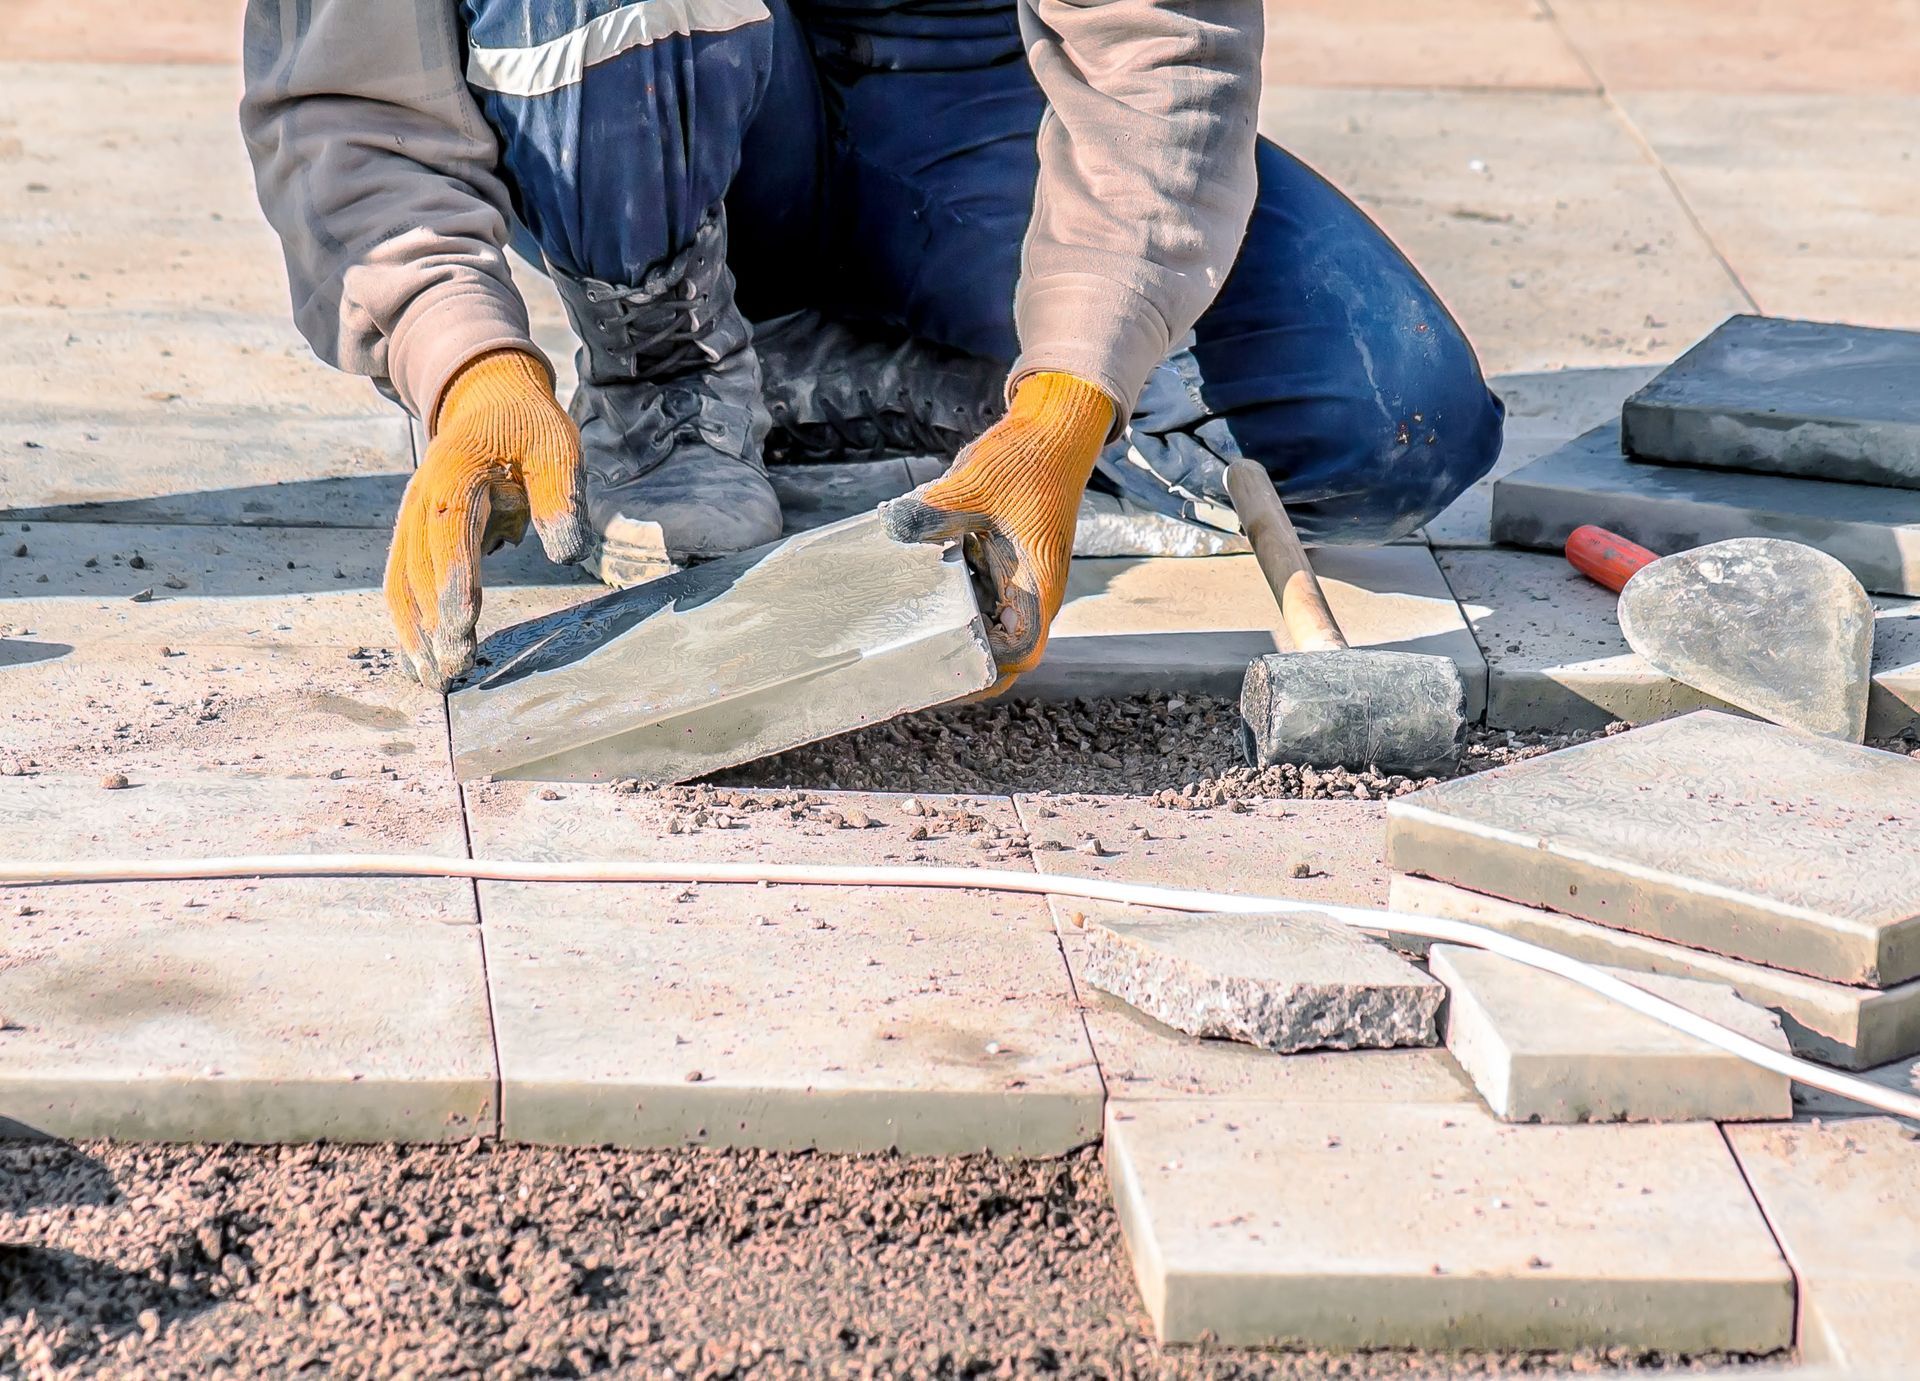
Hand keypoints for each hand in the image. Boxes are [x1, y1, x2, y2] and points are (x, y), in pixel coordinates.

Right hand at [385, 349, 589, 690]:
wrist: (490, 401)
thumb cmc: (529, 429)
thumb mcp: (558, 449)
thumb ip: (561, 497)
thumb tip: (567, 552)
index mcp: (455, 475)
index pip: (448, 535)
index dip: (453, 581)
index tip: (462, 626)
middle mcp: (421, 500)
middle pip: (419, 569)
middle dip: (434, 624)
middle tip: (456, 670)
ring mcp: (411, 519)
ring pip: (401, 583)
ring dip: (413, 633)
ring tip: (434, 679)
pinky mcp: (415, 537)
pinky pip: (402, 582)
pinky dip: (408, 621)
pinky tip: (420, 659)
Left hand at [881, 371, 1112, 689]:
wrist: (1054, 429)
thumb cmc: (1030, 458)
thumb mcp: (977, 483)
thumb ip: (935, 510)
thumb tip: (893, 526)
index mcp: (1038, 583)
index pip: (1020, 652)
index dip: (985, 675)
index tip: (944, 681)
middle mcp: (1032, 590)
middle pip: (999, 651)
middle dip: (959, 664)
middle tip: (908, 669)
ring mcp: (1018, 578)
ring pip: (986, 626)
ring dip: (953, 635)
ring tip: (902, 642)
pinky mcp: (1003, 562)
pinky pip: (976, 597)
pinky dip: (950, 603)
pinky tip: (913, 596)